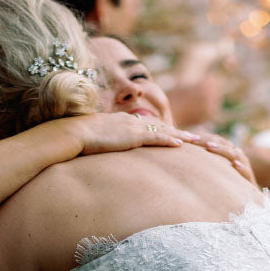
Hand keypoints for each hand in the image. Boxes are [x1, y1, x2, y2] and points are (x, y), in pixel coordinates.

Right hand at [76, 113, 195, 154]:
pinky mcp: (133, 136)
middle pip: (159, 126)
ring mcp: (133, 128)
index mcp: (122, 121)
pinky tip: (181, 145)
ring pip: (162, 131)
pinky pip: (156, 138)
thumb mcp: (94, 138)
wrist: (75, 132)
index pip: (147, 125)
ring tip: (194, 140)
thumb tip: (101, 149)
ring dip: (179, 136)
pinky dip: (169, 141)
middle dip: (177, 132)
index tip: (173, 134)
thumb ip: (103, 141)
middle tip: (193, 136)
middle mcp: (131, 121)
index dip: (161, 130)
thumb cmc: (79, 137)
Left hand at [186, 132, 255, 183]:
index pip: (215, 140)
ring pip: (234, 154)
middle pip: (223, 144)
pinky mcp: (250, 179)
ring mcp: (244, 166)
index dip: (203, 137)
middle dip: (208, 140)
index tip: (188, 137)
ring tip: (210, 147)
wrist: (248, 200)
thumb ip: (206, 163)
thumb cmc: (229, 184)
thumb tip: (186, 157)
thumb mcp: (217, 172)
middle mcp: (237, 156)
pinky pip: (246, 172)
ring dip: (222, 150)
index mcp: (229, 152)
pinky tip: (235, 165)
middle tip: (193, 139)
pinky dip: (241, 167)